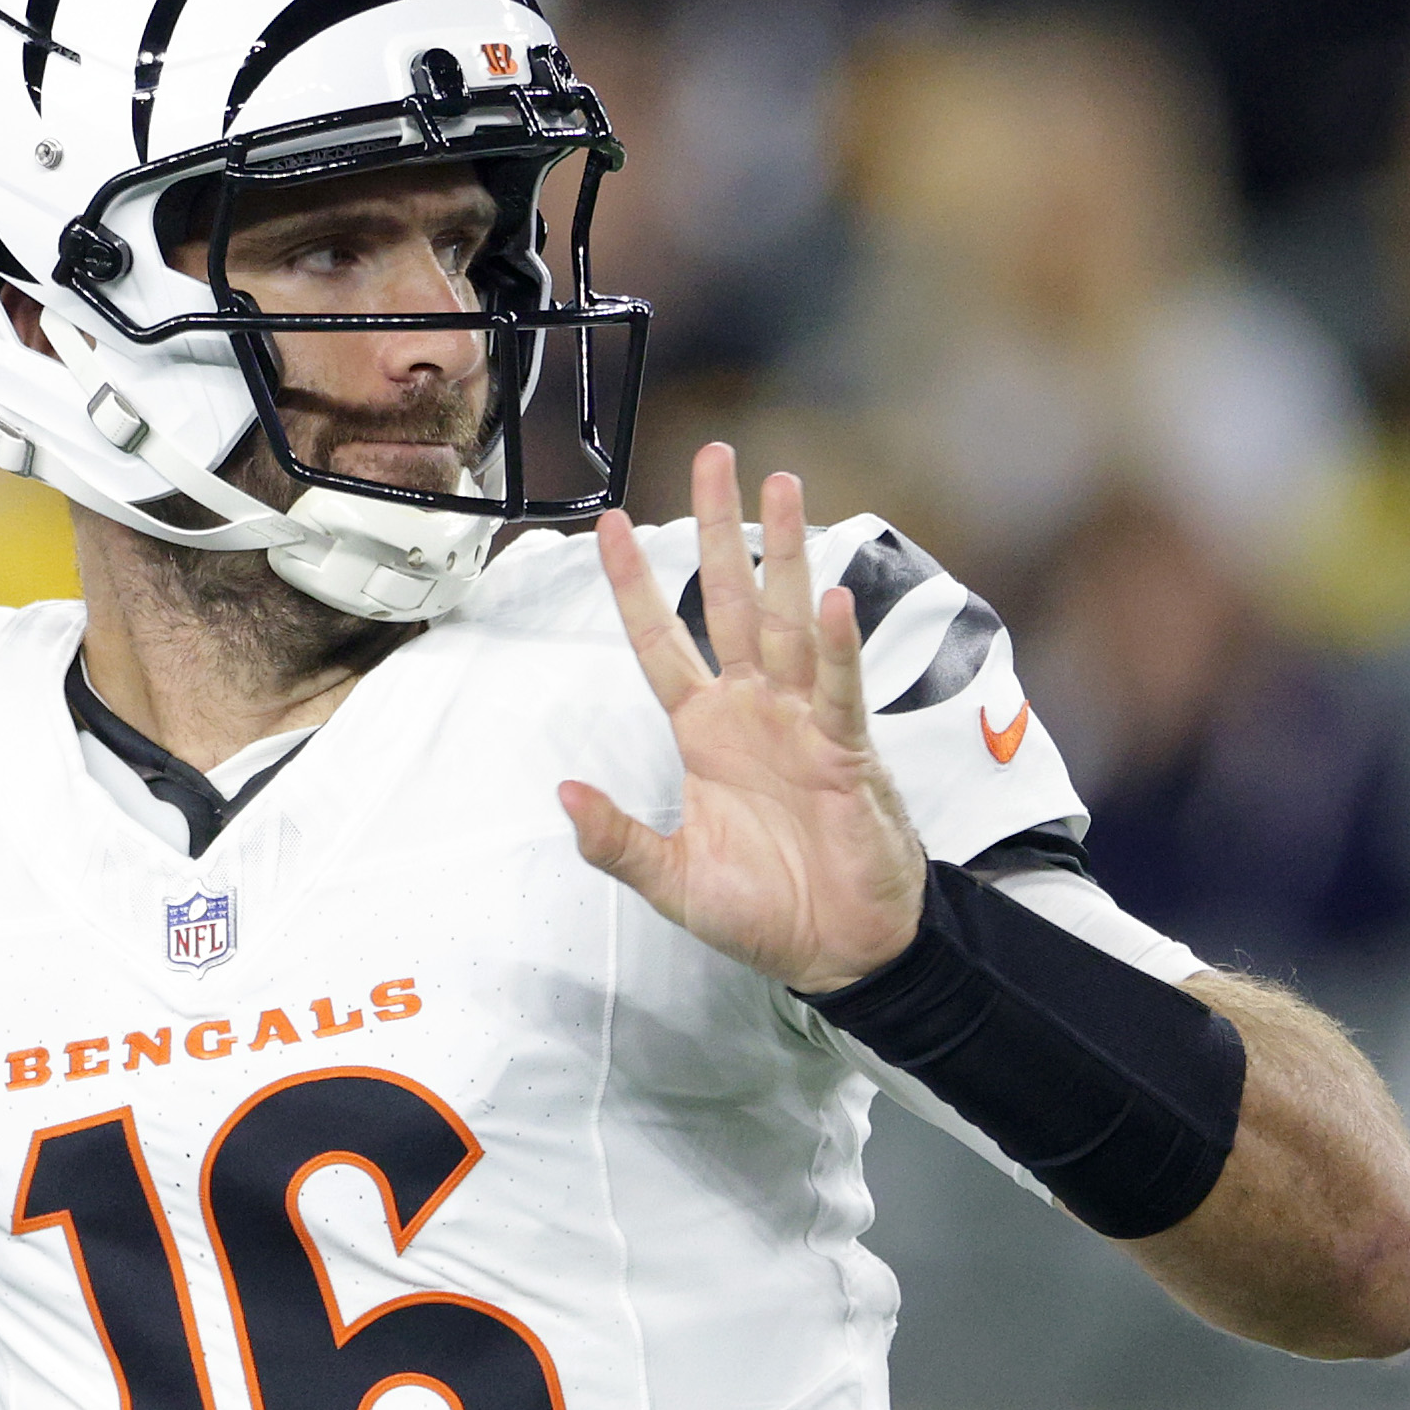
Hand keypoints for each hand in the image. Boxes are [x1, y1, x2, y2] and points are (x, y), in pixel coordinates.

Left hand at [560, 444, 928, 995]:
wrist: (839, 952)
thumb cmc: (764, 911)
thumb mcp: (672, 880)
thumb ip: (617, 840)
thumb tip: (563, 795)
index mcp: (704, 731)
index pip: (661, 640)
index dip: (635, 585)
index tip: (609, 526)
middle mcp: (752, 710)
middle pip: (730, 601)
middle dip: (720, 529)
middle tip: (715, 458)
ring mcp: (802, 723)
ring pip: (788, 622)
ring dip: (787, 554)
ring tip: (783, 486)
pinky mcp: (846, 752)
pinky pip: (837, 690)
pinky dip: (833, 646)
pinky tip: (828, 599)